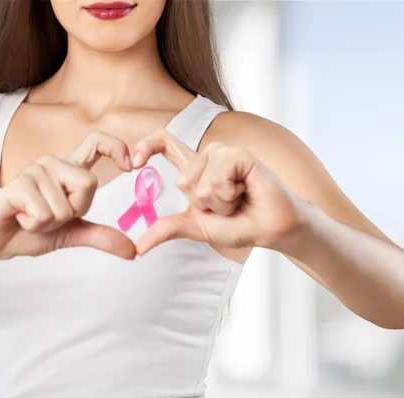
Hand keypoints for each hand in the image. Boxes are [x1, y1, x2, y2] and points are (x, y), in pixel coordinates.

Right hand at [0, 132, 135, 259]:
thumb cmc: (27, 232)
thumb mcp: (71, 234)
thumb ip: (100, 237)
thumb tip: (133, 251)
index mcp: (67, 171)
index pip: (96, 144)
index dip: (115, 148)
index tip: (129, 166)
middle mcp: (52, 164)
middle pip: (89, 184)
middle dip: (73, 212)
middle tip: (50, 218)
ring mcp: (34, 171)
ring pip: (65, 206)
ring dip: (50, 224)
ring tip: (30, 219)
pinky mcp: (18, 185)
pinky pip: (45, 214)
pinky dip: (34, 226)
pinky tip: (19, 218)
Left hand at [131, 130, 304, 254]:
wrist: (269, 228)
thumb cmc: (237, 224)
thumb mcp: (196, 227)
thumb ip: (168, 229)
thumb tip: (138, 248)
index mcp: (194, 168)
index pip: (164, 143)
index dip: (147, 146)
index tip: (133, 164)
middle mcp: (207, 156)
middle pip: (183, 179)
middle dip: (204, 205)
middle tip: (227, 205)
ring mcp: (224, 153)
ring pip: (200, 182)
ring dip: (220, 202)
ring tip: (238, 198)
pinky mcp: (240, 155)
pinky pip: (218, 178)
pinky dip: (230, 194)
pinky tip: (246, 191)